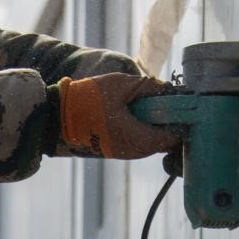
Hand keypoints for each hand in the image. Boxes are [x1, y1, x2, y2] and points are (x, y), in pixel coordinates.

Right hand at [57, 71, 173, 159]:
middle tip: (163, 97)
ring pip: (152, 139)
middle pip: (165, 138)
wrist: (56, 120)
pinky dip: (142, 126)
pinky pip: (139, 139)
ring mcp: (126, 152)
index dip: (181, 117)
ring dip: (154, 122)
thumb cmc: (88, 101)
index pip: (176, 135)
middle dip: (168, 118)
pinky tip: (133, 110)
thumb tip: (166, 88)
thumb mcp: (121, 85)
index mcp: (141, 138)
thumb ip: (148, 86)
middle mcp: (137, 151)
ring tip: (147, 101)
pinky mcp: (116, 150)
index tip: (180, 100)